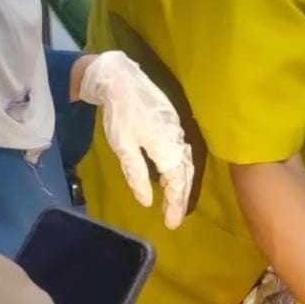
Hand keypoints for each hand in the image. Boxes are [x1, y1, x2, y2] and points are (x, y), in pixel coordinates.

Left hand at [76, 51, 194, 228]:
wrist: (121, 78)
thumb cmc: (120, 114)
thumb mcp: (122, 146)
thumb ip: (136, 173)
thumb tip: (147, 201)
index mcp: (166, 147)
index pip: (176, 182)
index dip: (175, 204)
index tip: (171, 224)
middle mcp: (177, 139)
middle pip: (184, 173)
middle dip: (180, 197)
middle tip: (174, 218)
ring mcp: (176, 130)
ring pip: (185, 162)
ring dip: (181, 183)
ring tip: (173, 200)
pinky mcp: (172, 123)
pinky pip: (181, 151)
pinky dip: (178, 168)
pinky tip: (168, 174)